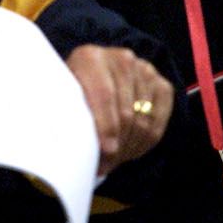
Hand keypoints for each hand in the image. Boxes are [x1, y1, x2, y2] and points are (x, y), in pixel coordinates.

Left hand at [65, 45, 172, 174]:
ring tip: (114, 160)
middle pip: (126, 110)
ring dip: (130, 145)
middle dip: (117, 144)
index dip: (106, 126)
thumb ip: (65, 111)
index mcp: (89, 57)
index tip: (106, 151)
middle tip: (105, 165)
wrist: (94, 75)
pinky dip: (146, 140)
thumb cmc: (73, 90)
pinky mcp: (160, 83)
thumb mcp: (62, 95)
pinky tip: (130, 150)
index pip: (103, 95)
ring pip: (144, 118)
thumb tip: (68, 143)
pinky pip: (159, 119)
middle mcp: (120, 58)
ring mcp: (144, 70)